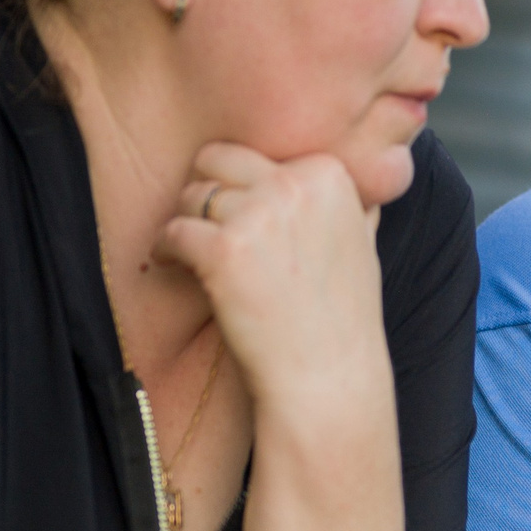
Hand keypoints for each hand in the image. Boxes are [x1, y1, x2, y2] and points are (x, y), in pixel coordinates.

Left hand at [164, 142, 389, 415]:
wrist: (328, 377)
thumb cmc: (342, 319)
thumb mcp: (363, 245)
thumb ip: (351, 204)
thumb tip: (348, 178)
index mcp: (329, 175)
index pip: (259, 153)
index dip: (240, 183)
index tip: (238, 215)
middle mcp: (295, 185)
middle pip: (218, 159)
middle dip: (207, 189)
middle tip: (205, 226)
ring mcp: (259, 215)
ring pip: (193, 195)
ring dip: (186, 222)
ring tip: (190, 252)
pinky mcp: (224, 250)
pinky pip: (174, 230)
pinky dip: (166, 249)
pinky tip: (174, 265)